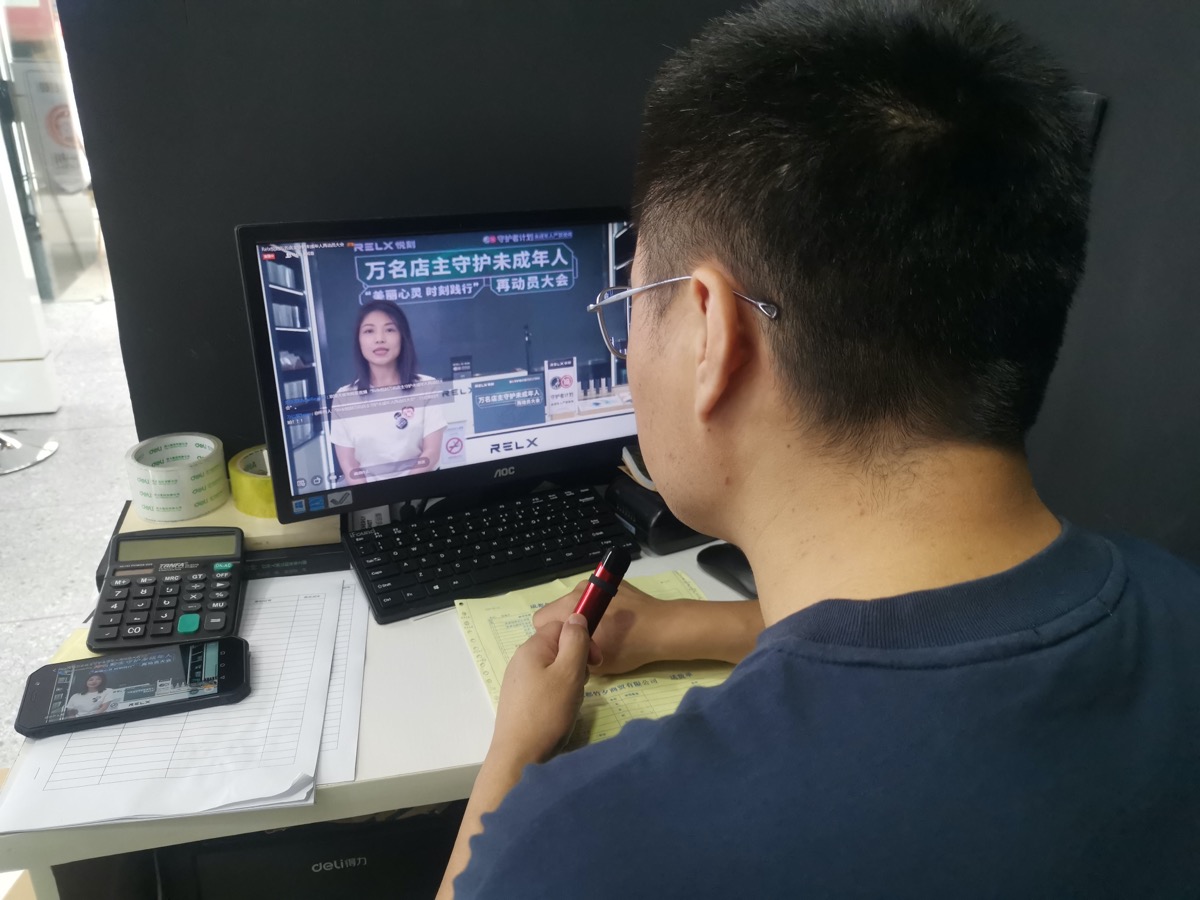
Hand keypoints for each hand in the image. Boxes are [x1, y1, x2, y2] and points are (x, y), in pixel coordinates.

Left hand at [489, 614, 596, 766]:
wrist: (519, 757)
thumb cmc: (547, 712)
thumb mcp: (570, 673)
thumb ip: (576, 641)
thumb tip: (576, 616)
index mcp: (532, 648)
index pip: (562, 626)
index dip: (582, 638)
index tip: (596, 662)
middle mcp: (521, 660)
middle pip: (557, 647)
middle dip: (576, 661)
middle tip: (583, 684)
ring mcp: (518, 681)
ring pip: (552, 668)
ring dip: (569, 679)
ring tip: (571, 701)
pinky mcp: (519, 700)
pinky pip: (544, 685)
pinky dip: (557, 694)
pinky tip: (560, 712)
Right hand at [534, 582, 668, 674]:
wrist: (663, 628)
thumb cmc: (628, 647)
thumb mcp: (594, 664)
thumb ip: (571, 655)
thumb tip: (564, 652)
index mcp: (570, 606)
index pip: (540, 620)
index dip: (551, 638)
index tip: (567, 649)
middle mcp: (579, 589)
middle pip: (557, 610)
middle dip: (566, 627)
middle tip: (585, 644)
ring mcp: (596, 583)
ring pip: (576, 604)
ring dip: (582, 617)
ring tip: (603, 632)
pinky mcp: (612, 582)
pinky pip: (593, 597)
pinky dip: (598, 608)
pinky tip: (615, 621)